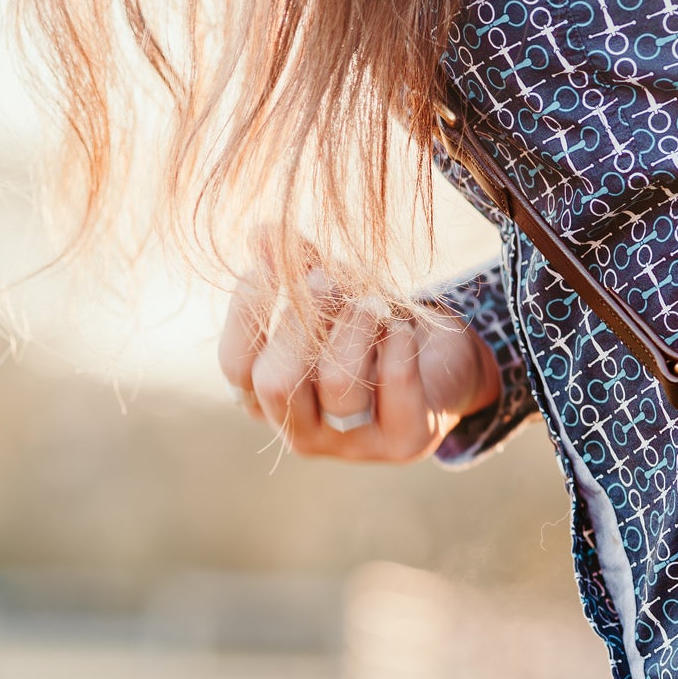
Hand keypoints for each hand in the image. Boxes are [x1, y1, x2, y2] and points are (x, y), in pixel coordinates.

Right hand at [217, 272, 500, 464]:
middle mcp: (302, 433)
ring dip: (356, 327)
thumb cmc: (370, 329)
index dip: (247, 313)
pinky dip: (398, 344)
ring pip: (338, 385)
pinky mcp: (403, 443)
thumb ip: (296, 266)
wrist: (441, 363)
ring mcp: (351, 446)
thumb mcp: (332, 291)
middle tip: (328, 279)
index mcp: (268, 401)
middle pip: (277, 383)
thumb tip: (261, 233)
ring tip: (374, 304)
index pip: (236, 368)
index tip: (269, 266)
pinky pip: (394, 385)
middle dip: (302, 321)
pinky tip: (404, 332)